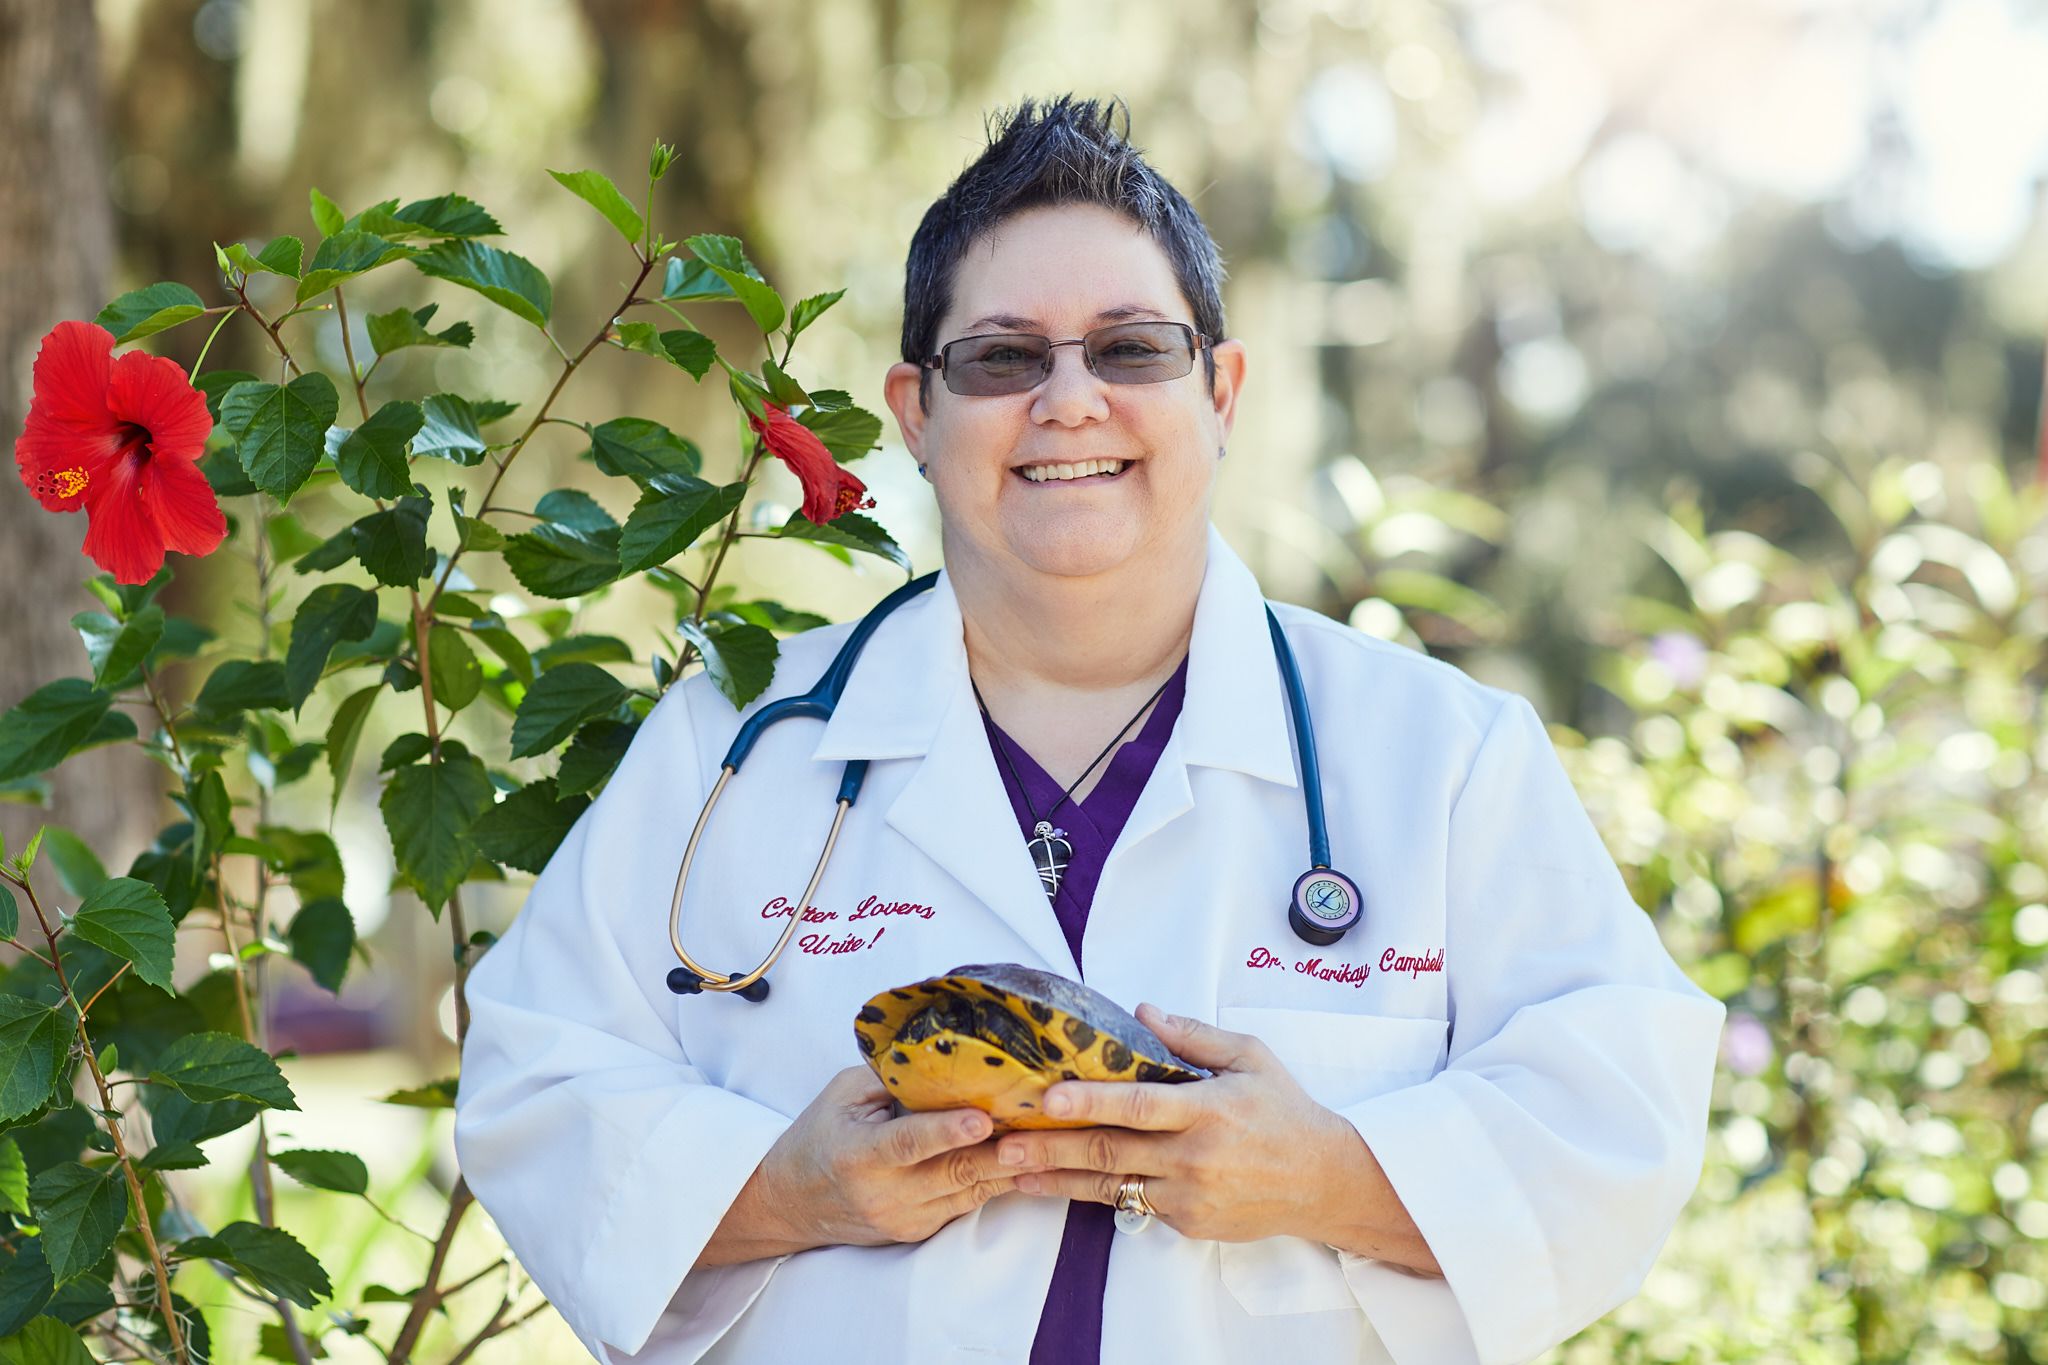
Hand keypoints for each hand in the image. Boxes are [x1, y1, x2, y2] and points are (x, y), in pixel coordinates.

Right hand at [751, 1065, 1022, 1250]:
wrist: (791, 1201)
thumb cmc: (819, 1135)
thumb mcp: (842, 1094)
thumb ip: (890, 1079)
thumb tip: (944, 1057)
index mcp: (857, 1154)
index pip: (907, 1143)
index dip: (946, 1132)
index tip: (982, 1119)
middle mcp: (883, 1194)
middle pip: (953, 1173)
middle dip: (1001, 1149)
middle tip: (1040, 1123)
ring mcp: (904, 1218)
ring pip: (969, 1192)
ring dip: (1009, 1166)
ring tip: (1045, 1137)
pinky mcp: (919, 1231)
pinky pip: (966, 1204)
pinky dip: (996, 1181)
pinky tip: (1024, 1158)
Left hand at [992, 1004, 1361, 1242]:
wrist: (1325, 1182)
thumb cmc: (1286, 1112)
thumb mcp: (1250, 1058)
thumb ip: (1193, 1037)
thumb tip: (1143, 1013)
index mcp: (1207, 1110)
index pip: (1138, 1105)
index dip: (1091, 1101)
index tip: (1049, 1098)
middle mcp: (1193, 1157)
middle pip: (1110, 1152)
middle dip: (1051, 1148)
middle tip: (1002, 1143)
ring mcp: (1188, 1196)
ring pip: (1110, 1186)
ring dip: (1056, 1179)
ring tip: (1010, 1171)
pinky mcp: (1187, 1222)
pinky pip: (1133, 1204)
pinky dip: (1094, 1194)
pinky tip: (1057, 1185)